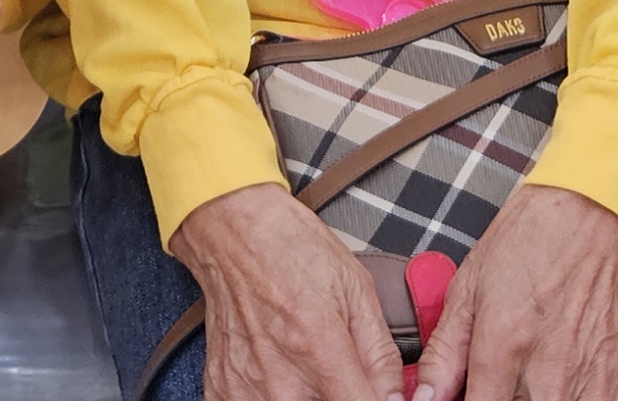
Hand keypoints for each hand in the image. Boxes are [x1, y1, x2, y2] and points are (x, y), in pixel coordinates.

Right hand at [170, 184, 403, 400]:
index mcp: (319, 349)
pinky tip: (279, 373)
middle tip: (339, 372)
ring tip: (307, 369)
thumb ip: (380, 355)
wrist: (236, 233)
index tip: (378, 395)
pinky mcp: (222, 391)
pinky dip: (273, 395)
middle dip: (340, 395)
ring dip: (307, 397)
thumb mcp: (357, 291)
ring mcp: (245, 389)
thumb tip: (395, 399)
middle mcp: (279, 380)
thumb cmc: (294, 251)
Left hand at [414, 183, 617, 400]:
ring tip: (540, 381)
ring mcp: (593, 379)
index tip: (471, 395)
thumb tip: (425, 397)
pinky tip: (581, 387)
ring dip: (549, 400)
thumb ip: (445, 352)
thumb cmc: (532, 239)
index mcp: (503, 350)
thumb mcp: (470, 286)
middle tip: (507, 381)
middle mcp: (549, 374)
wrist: (593, 209)